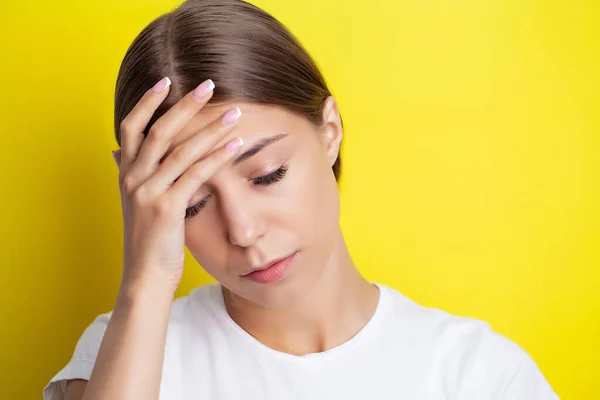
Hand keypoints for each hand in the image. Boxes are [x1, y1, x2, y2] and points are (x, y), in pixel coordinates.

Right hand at [112, 77, 242, 292]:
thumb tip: (122, 153)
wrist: (145, 277)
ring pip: (180, 150)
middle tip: (209, 85)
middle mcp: (133, 178)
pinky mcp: (166, 208)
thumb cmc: (150, 240)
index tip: (165, 81)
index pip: (130, 127)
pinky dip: (217, 158)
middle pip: (158, 130)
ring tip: (234, 114)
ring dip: (210, 129)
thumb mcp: (137, 203)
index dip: (146, 101)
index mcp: (126, 173)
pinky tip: (235, 146)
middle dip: (185, 105)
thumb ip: (136, 176)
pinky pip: (195, 176)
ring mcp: (148, 192)